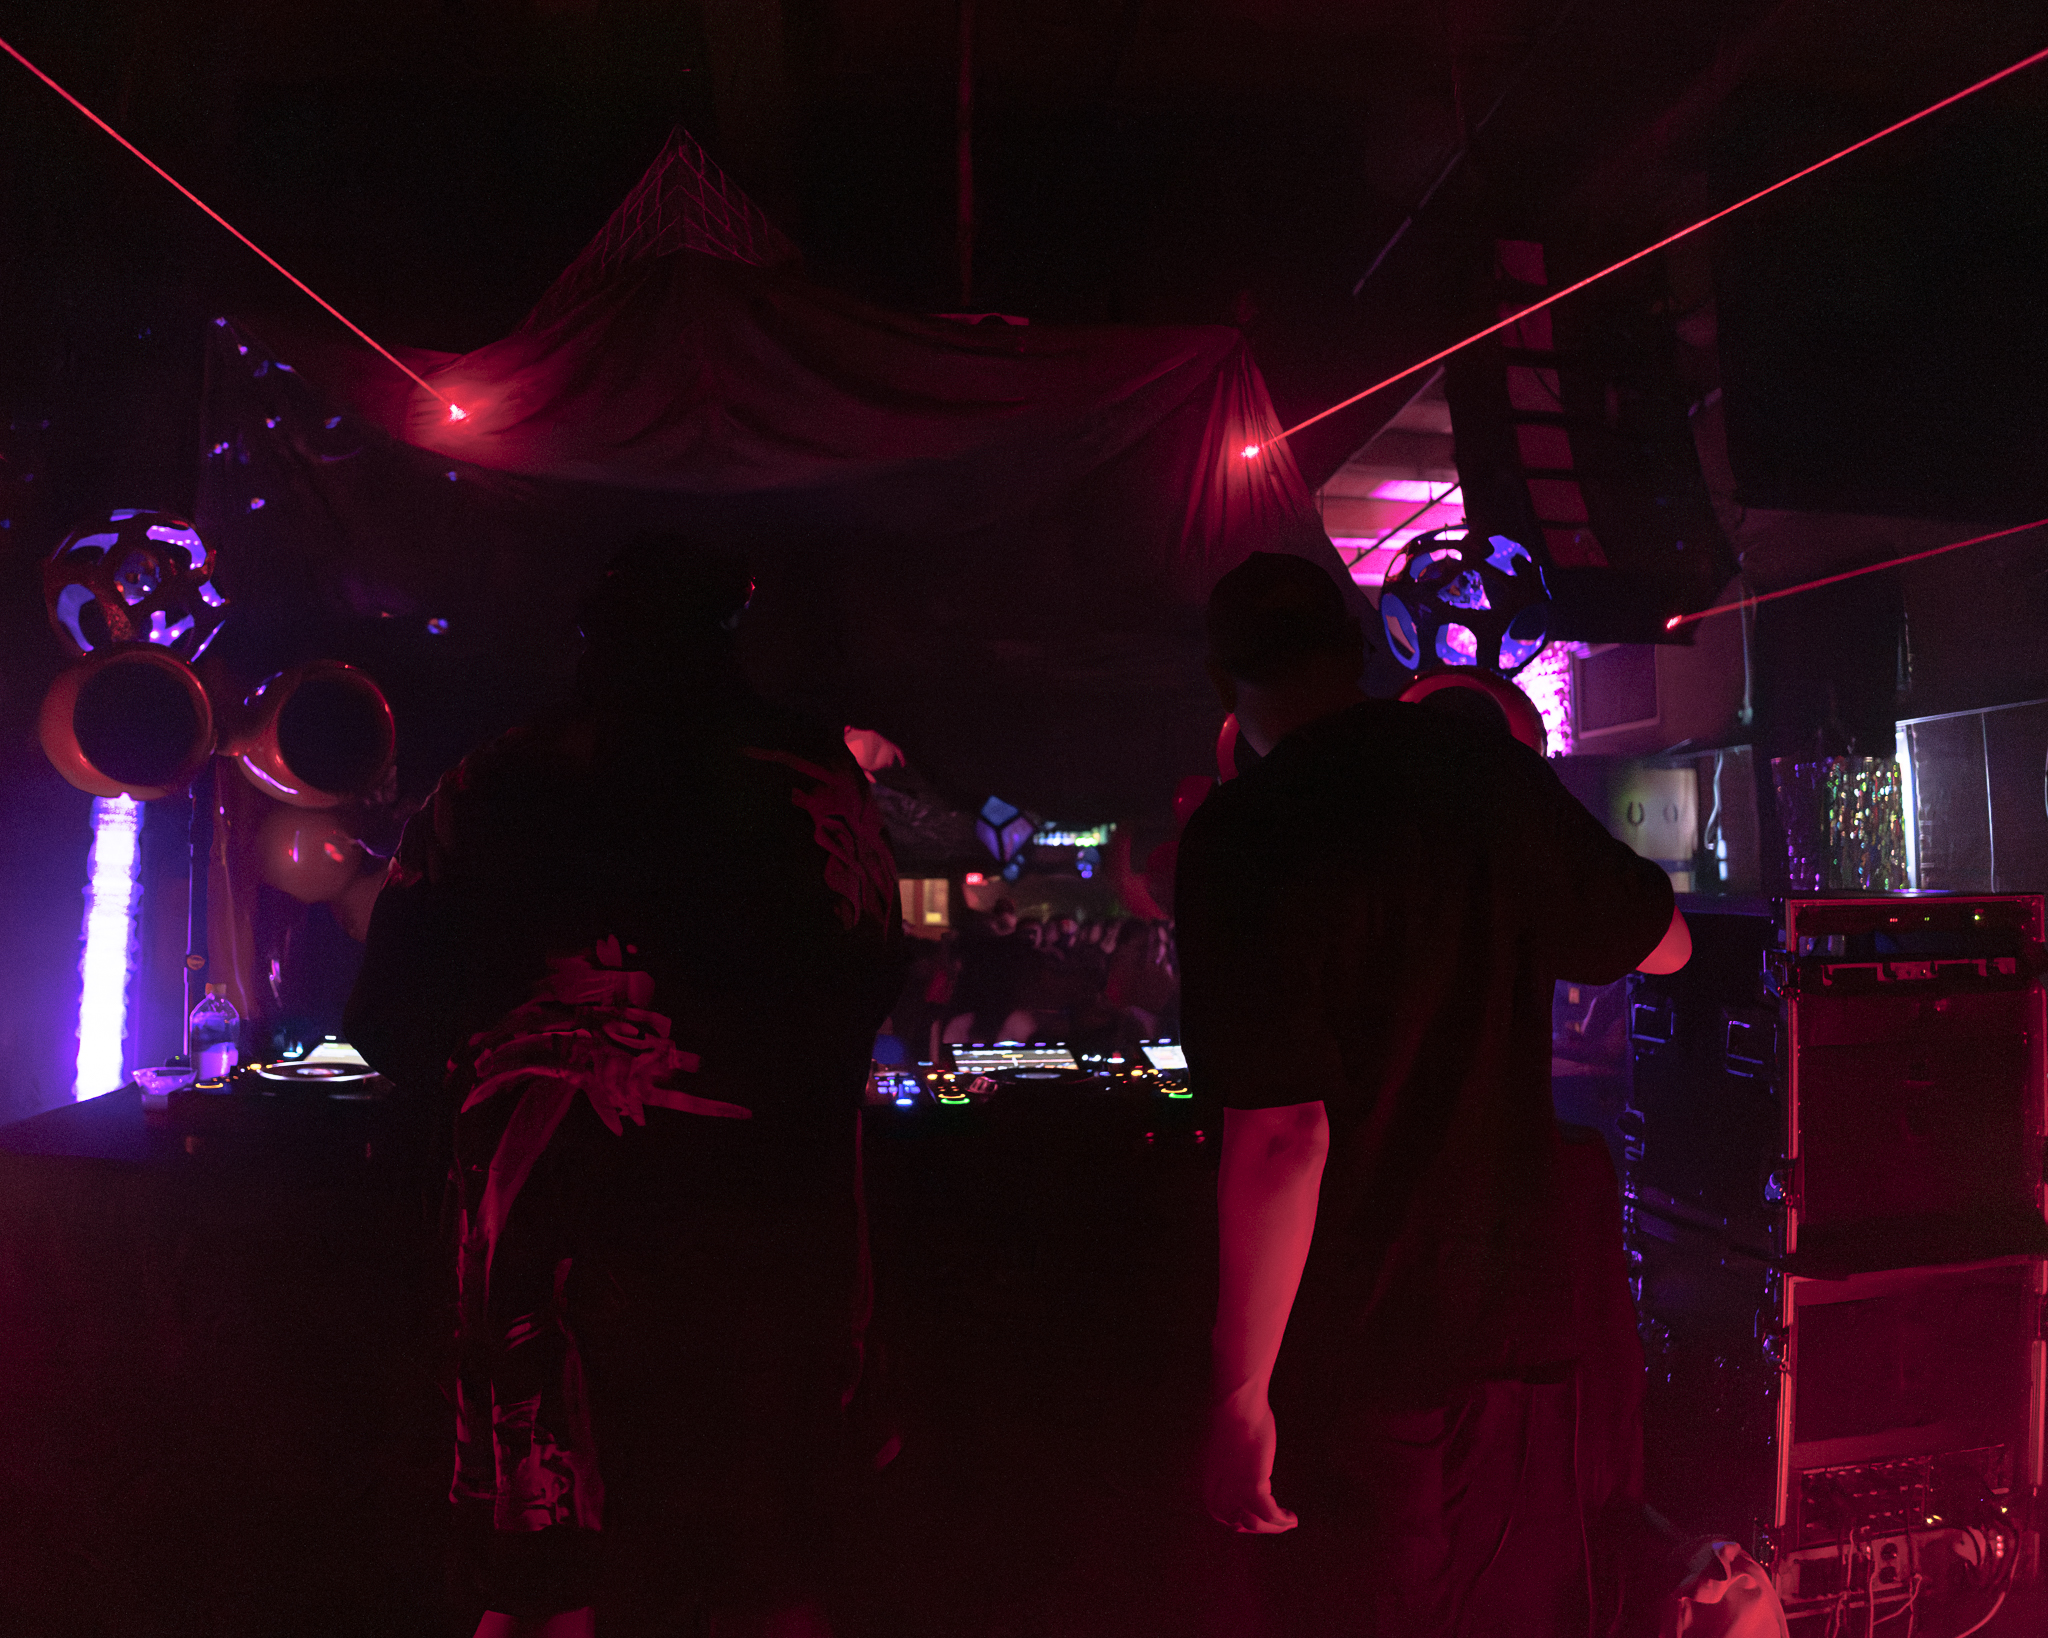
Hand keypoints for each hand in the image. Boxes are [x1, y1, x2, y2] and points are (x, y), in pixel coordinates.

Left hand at [1203, 1389, 1298, 1533]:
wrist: (1236, 1403)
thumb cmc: (1232, 1417)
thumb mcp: (1225, 1445)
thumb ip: (1228, 1463)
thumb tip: (1242, 1470)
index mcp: (1207, 1481)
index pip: (1219, 1513)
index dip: (1238, 1520)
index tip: (1256, 1516)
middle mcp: (1217, 1490)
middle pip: (1236, 1523)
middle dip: (1257, 1526)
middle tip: (1275, 1521)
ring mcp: (1235, 1489)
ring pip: (1254, 1523)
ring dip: (1272, 1527)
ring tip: (1287, 1522)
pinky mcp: (1253, 1484)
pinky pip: (1269, 1513)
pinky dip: (1282, 1520)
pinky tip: (1292, 1518)